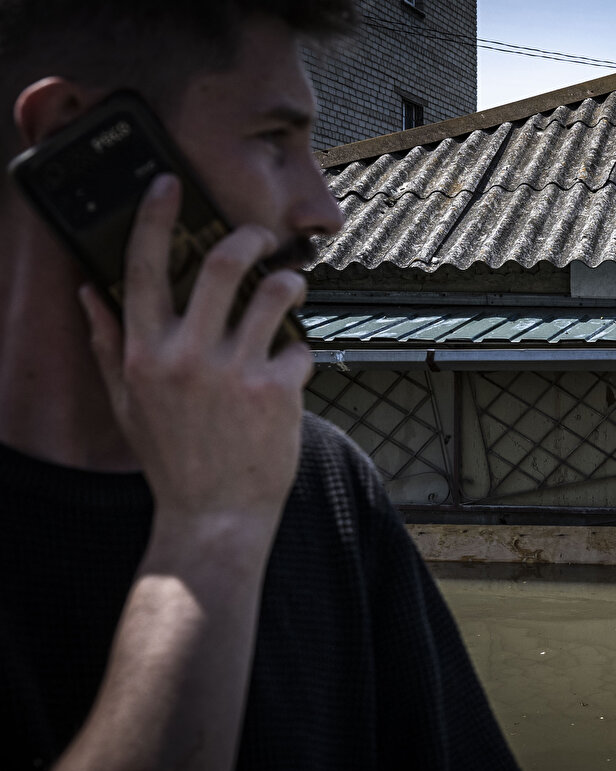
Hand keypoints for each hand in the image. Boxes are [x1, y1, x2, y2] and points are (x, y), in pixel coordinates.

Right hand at [79, 173, 311, 554]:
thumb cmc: (172, 459)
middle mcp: (187, 356)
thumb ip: (109, 343)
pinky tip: (291, 372)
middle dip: (249, 237)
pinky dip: (300, 355)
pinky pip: (300, 350)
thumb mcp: (127, 403)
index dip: (155, 218)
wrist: (214, 516)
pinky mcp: (277, 392)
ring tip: (291, 287)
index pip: (144, 267)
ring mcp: (235, 373)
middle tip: (262, 234)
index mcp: (145, 353)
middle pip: (222, 264)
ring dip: (289, 282)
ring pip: (275, 295)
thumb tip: (89, 292)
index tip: (170, 184)